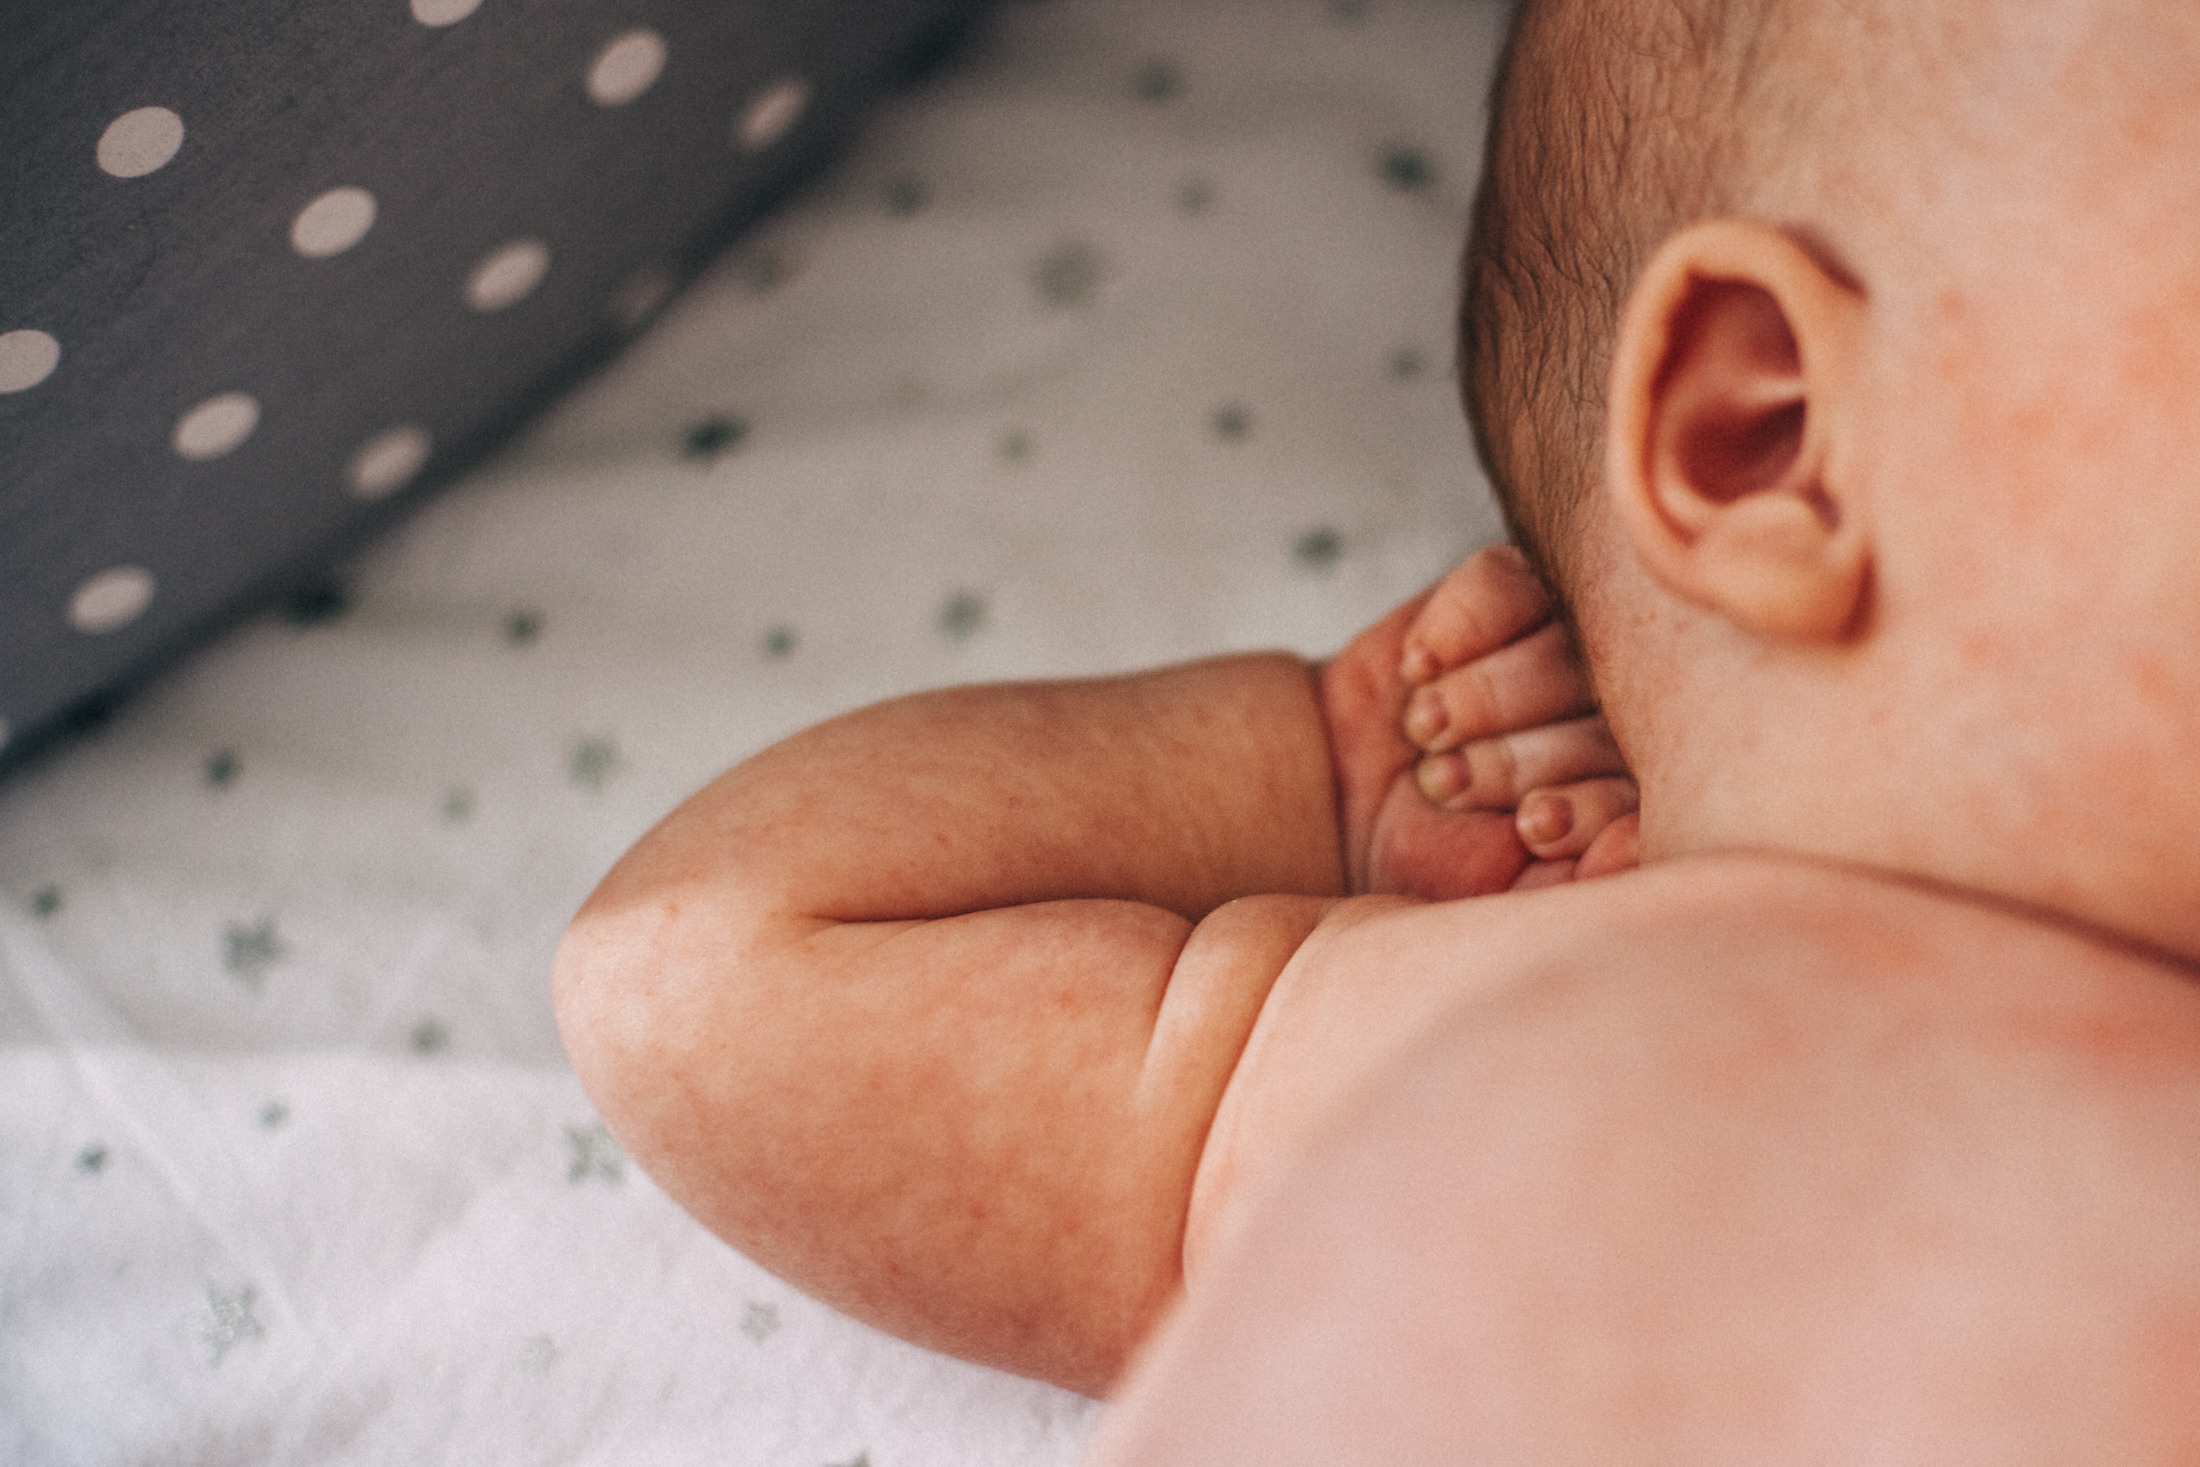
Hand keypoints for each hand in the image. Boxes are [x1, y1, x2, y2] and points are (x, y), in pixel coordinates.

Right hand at [1319, 546, 1638, 899]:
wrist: (1344, 797)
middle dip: (1520, 756)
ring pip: (1563, 641)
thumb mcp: (1501, 899)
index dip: (1592, 804)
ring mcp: (1573, 637)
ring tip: (1427, 734)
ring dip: (1482, 696)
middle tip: (1449, 784)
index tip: (1531, 827)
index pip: (1659, 781)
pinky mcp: (1512, 585)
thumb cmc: (1438, 857)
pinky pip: (1503, 582)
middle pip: (1615, 705)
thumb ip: (1578, 886)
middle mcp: (1626, 706)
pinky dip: (1453, 631)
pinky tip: (1418, 670)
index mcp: (1645, 787)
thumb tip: (1635, 847)